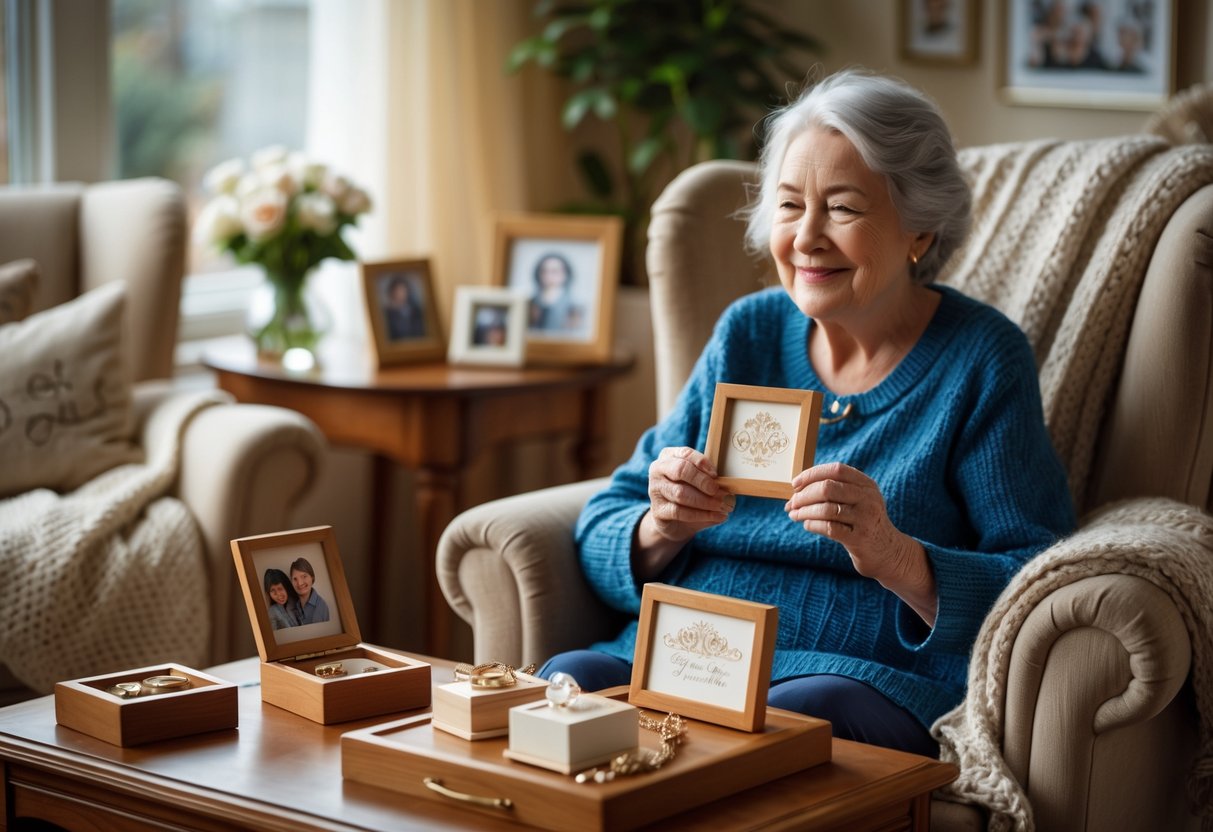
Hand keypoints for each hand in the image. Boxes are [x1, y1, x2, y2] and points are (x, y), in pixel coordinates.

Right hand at [644, 446, 734, 545]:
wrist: (673, 521)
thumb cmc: (689, 493)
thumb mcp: (698, 482)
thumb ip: (709, 479)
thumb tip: (728, 486)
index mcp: (669, 456)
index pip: (685, 454)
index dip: (702, 463)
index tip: (716, 475)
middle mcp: (658, 470)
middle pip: (681, 470)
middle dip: (703, 481)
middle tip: (719, 491)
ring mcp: (655, 490)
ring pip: (681, 493)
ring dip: (705, 501)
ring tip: (722, 505)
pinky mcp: (657, 510)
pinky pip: (680, 511)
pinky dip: (701, 515)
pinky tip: (717, 516)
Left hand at [784, 462, 932, 605]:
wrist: (887, 552)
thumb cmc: (863, 523)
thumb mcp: (857, 501)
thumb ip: (835, 491)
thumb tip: (797, 489)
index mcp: (866, 484)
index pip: (836, 470)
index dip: (812, 474)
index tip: (795, 484)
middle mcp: (868, 498)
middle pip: (828, 488)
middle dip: (804, 495)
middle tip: (791, 504)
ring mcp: (865, 518)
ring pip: (826, 509)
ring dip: (804, 512)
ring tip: (794, 515)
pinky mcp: (860, 538)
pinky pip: (829, 528)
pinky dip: (813, 525)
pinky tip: (807, 525)